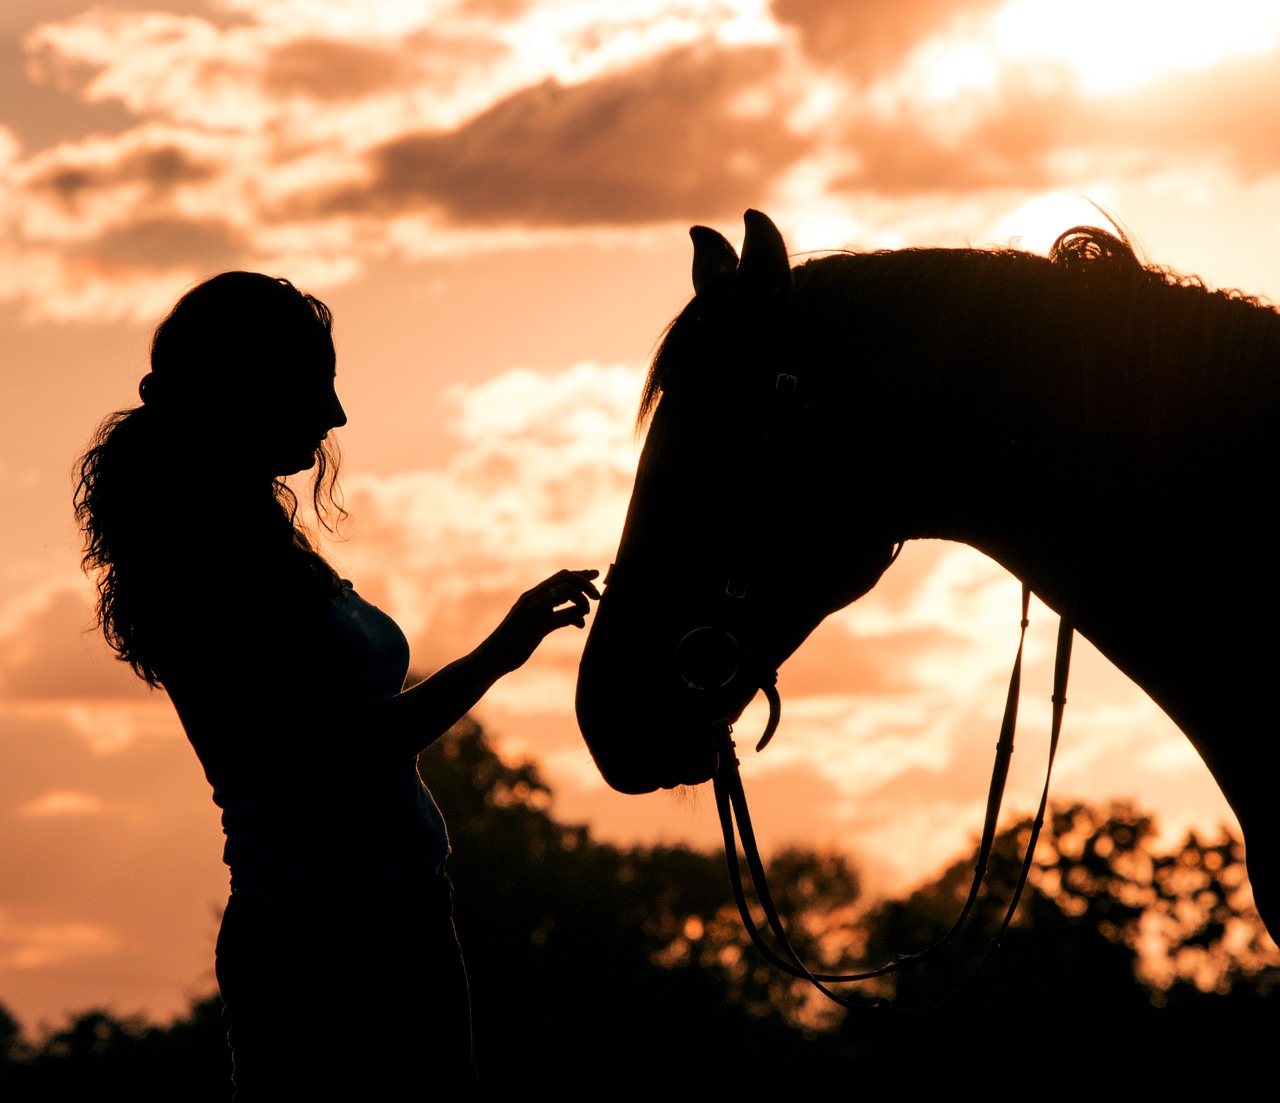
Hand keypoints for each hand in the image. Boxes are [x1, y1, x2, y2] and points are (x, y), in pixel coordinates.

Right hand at [485, 569, 600, 672]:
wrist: (490, 657)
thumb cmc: (512, 643)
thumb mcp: (535, 625)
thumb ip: (553, 617)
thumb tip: (577, 618)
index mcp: (530, 596)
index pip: (559, 576)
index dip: (580, 574)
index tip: (595, 574)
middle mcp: (532, 598)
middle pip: (565, 577)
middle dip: (586, 583)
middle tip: (598, 596)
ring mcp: (533, 610)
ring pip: (566, 590)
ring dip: (582, 600)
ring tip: (585, 613)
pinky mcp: (537, 626)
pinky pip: (563, 614)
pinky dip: (576, 616)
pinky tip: (579, 625)